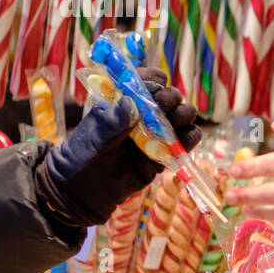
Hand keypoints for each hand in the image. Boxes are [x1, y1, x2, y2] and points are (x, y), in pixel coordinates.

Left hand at [35, 68, 202, 227]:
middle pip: (168, 97)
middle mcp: (143, 114)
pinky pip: (184, 143)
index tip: (154, 86)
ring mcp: (156, 134)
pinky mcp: (165, 154)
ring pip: (181, 118)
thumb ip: (112, 122)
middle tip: (167, 105)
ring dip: (184, 115)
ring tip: (179, 120)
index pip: (144, 81)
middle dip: (171, 98)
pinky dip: (190, 139)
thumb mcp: (94, 137)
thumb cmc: (83, 157)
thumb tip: (131, 104)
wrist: (84, 191)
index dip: (153, 80)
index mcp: (123, 101)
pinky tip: (187, 139)